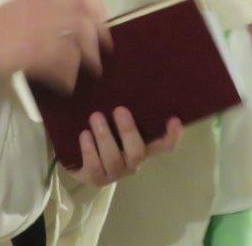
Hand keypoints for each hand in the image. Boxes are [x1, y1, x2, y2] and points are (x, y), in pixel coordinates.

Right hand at [0, 0, 112, 92]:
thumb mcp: (14, 3)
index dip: (95, 3)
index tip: (101, 16)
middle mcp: (44, 11)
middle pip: (84, 21)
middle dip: (99, 37)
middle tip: (105, 49)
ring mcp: (42, 33)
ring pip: (78, 46)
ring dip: (88, 60)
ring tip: (93, 71)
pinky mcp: (36, 56)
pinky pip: (62, 68)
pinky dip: (67, 78)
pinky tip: (67, 85)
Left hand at [64, 107, 183, 186]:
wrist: (76, 155)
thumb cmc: (100, 129)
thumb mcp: (113, 118)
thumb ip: (123, 105)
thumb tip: (123, 72)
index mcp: (141, 146)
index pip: (164, 146)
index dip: (172, 136)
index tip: (174, 119)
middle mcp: (131, 162)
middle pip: (137, 153)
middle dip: (128, 131)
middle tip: (119, 109)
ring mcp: (114, 173)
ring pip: (114, 159)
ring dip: (105, 137)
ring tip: (95, 117)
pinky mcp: (96, 179)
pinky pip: (95, 168)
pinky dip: (89, 150)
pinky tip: (84, 134)